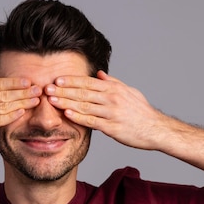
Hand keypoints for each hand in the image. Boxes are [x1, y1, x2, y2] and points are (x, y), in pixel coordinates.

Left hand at [44, 71, 167, 149]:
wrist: (156, 129)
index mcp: (114, 89)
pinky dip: (78, 117)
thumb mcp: (129, 92)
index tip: (57, 79)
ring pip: (84, 106)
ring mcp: (111, 113)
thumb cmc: (142, 112)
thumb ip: (113, 83)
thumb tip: (98, 74)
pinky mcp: (112, 128)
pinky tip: (66, 114)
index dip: (71, 80)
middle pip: (83, 93)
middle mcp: (112, 99)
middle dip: (64, 90)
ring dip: (66, 102)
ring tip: (51, 100)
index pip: (88, 82)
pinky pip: (91, 121)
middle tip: (47, 88)